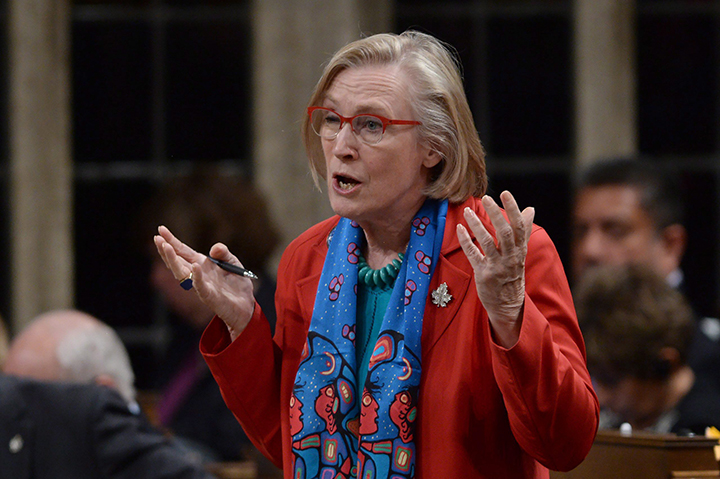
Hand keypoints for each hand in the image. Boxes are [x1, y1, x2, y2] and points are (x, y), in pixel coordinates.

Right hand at [154, 225, 255, 339]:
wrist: (246, 305)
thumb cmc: (237, 284)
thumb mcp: (232, 262)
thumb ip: (223, 253)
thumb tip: (214, 248)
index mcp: (201, 264)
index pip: (183, 251)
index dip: (172, 241)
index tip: (160, 230)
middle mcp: (197, 274)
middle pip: (177, 261)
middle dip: (166, 250)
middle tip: (157, 238)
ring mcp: (201, 285)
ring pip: (182, 274)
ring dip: (174, 261)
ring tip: (166, 247)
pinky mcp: (210, 296)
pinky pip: (200, 286)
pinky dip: (196, 277)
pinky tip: (194, 266)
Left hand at [456, 191, 534, 347]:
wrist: (508, 304)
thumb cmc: (513, 273)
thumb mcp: (521, 252)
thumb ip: (524, 230)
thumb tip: (530, 209)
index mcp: (520, 250)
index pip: (519, 227)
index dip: (513, 209)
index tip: (505, 193)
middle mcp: (510, 258)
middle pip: (504, 233)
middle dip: (495, 214)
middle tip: (486, 198)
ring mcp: (497, 267)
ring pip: (487, 242)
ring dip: (477, 225)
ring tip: (467, 211)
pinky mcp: (483, 275)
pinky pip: (473, 255)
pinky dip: (466, 241)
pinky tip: (459, 228)